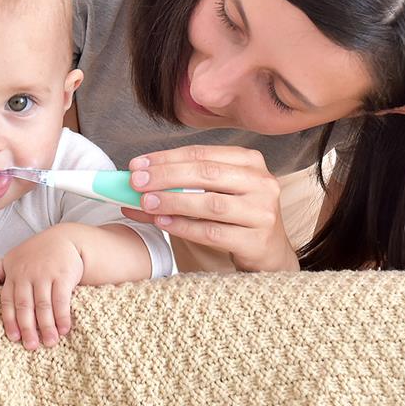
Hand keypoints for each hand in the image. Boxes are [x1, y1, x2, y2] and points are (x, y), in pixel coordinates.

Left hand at [0, 226, 83, 350]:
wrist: (65, 238)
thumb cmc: (35, 253)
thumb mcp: (11, 259)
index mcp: (13, 273)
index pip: (8, 301)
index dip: (10, 321)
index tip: (13, 338)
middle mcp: (27, 274)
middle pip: (25, 305)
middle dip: (27, 328)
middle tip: (30, 346)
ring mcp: (45, 274)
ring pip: (43, 305)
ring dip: (46, 326)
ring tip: (49, 342)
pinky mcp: (63, 274)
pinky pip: (61, 299)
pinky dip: (62, 316)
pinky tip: (63, 329)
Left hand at [123, 145, 298, 271]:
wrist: (268, 252)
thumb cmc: (235, 215)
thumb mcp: (216, 190)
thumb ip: (182, 183)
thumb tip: (136, 181)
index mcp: (249, 161)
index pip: (201, 153)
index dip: (166, 157)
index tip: (137, 164)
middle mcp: (261, 182)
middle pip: (206, 173)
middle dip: (166, 176)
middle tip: (136, 182)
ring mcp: (262, 212)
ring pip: (210, 203)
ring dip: (173, 201)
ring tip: (146, 202)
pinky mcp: (256, 241)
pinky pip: (212, 232)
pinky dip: (184, 226)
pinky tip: (163, 222)